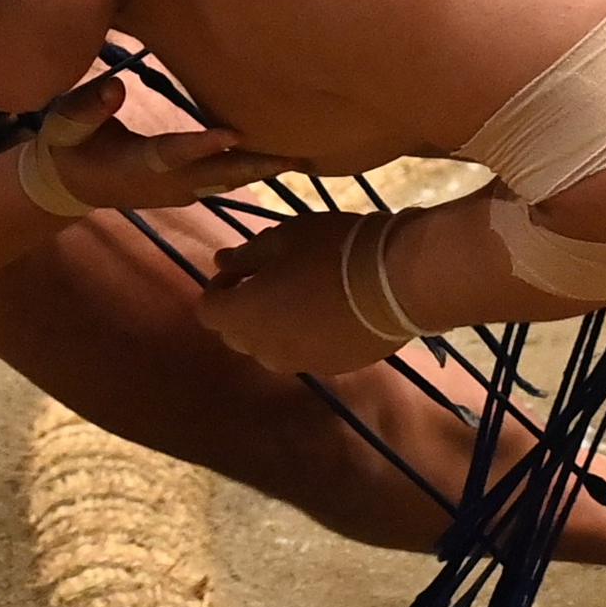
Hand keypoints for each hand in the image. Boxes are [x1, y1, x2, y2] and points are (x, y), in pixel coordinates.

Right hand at [28, 74, 292, 210]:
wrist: (70, 186)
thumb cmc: (68, 145)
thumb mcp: (64, 125)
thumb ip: (89, 107)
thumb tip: (116, 87)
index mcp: (134, 164)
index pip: (172, 153)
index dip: (201, 146)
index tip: (233, 134)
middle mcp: (162, 184)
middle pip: (214, 177)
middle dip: (253, 166)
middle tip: (294, 156)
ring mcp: (176, 192)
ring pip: (224, 183)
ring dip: (260, 171)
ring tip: (300, 159)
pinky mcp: (184, 192)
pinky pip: (223, 184)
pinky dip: (250, 173)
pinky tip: (278, 162)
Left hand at [200, 211, 391, 374]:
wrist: (397, 282)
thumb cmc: (332, 250)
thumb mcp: (284, 238)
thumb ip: (247, 255)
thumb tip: (221, 262)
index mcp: (243, 315)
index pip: (208, 311)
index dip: (220, 288)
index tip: (243, 269)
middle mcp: (263, 349)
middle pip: (236, 333)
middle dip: (244, 308)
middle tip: (273, 277)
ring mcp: (298, 363)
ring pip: (270, 346)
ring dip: (274, 324)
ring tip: (304, 294)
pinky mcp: (331, 368)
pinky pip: (303, 353)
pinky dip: (306, 335)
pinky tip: (332, 310)